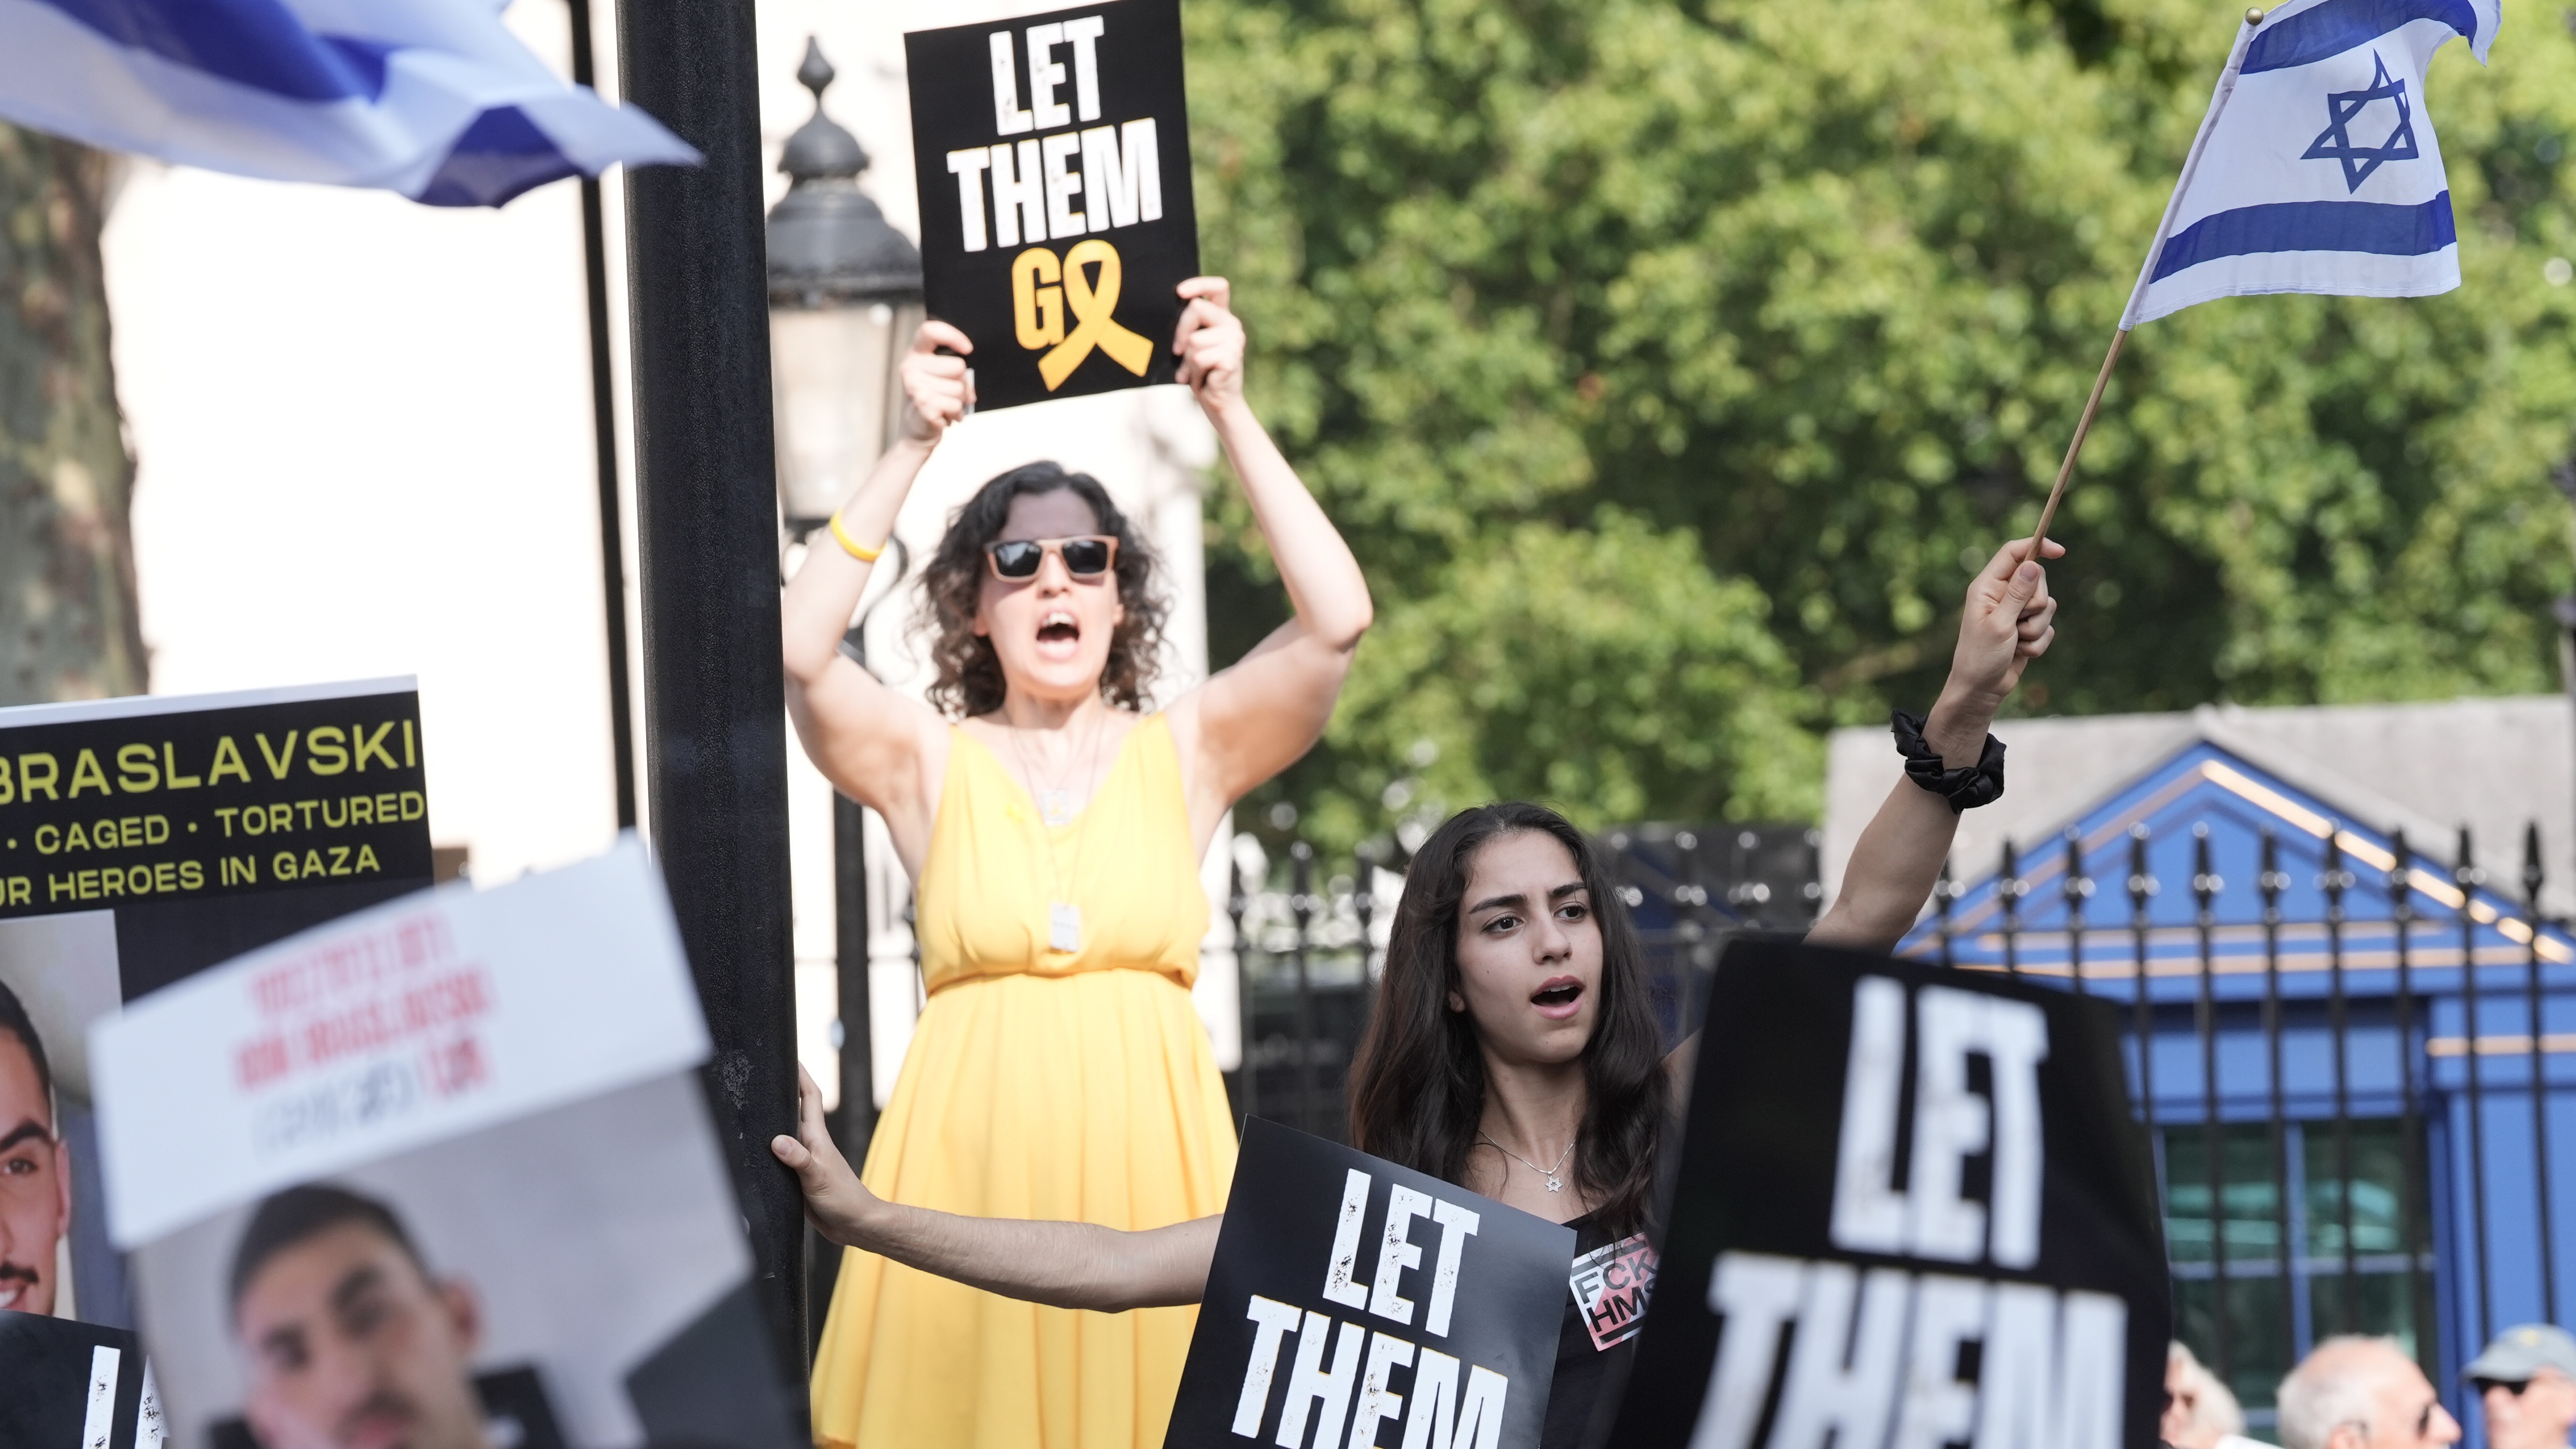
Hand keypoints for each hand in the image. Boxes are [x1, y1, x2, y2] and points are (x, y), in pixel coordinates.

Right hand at [771, 1065, 884, 1248]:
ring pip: (785, 1133)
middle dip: (781, 1091)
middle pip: (794, 1110)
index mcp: (817, 1137)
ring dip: (772, 1120)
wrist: (855, 1226)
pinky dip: (769, 1149)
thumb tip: (776, 1140)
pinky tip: (756, 1150)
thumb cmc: (843, 1199)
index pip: (808, 1096)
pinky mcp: (797, 1177)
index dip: (800, 1074)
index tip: (789, 1055)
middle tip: (763, 1075)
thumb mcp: (818, 1176)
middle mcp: (810, 1144)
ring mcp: (804, 1160)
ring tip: (753, 1106)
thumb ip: (798, 1159)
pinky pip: (780, 1157)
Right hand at [897, 321, 975, 444]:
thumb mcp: (939, 378)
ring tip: (946, 406)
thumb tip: (969, 376)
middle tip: (951, 393)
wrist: (917, 432)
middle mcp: (911, 366)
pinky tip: (944, 415)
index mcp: (916, 354)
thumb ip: (951, 367)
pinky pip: (956, 404)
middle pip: (958, 365)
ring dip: (959, 401)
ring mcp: (914, 385)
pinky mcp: (923, 403)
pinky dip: (955, 413)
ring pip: (959, 387)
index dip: (953, 336)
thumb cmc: (932, 401)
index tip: (968, 348)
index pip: (931, 330)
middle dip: (962, 383)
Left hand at [1173, 276, 1244, 416]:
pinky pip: (1199, 357)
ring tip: (1194, 371)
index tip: (1180, 292)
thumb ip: (1189, 326)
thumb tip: (1170, 310)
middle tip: (1178, 352)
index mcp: (1222, 317)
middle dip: (1180, 331)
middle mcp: (1232, 325)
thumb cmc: (1200, 373)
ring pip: (1194, 339)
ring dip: (1187, 360)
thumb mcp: (1191, 345)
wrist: (1218, 403)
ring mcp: (1235, 340)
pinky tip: (1201, 379)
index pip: (1218, 287)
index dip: (1199, 283)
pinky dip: (1193, 372)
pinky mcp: (1232, 357)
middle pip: (1196, 307)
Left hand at [1939, 535, 2061, 719]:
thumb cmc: (1981, 656)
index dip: (2037, 547)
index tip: (2060, 551)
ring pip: (2046, 606)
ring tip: (2015, 642)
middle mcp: (2002, 595)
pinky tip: (2020, 653)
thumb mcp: (1999, 623)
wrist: (1981, 689)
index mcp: (1987, 587)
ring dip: (2035, 628)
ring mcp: (2015, 612)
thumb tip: (2032, 564)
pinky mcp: (2027, 629)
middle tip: (2017, 622)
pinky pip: (2048, 628)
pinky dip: (2037, 643)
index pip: (2014, 553)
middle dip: (2035, 604)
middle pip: (2038, 580)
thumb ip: (2017, 594)